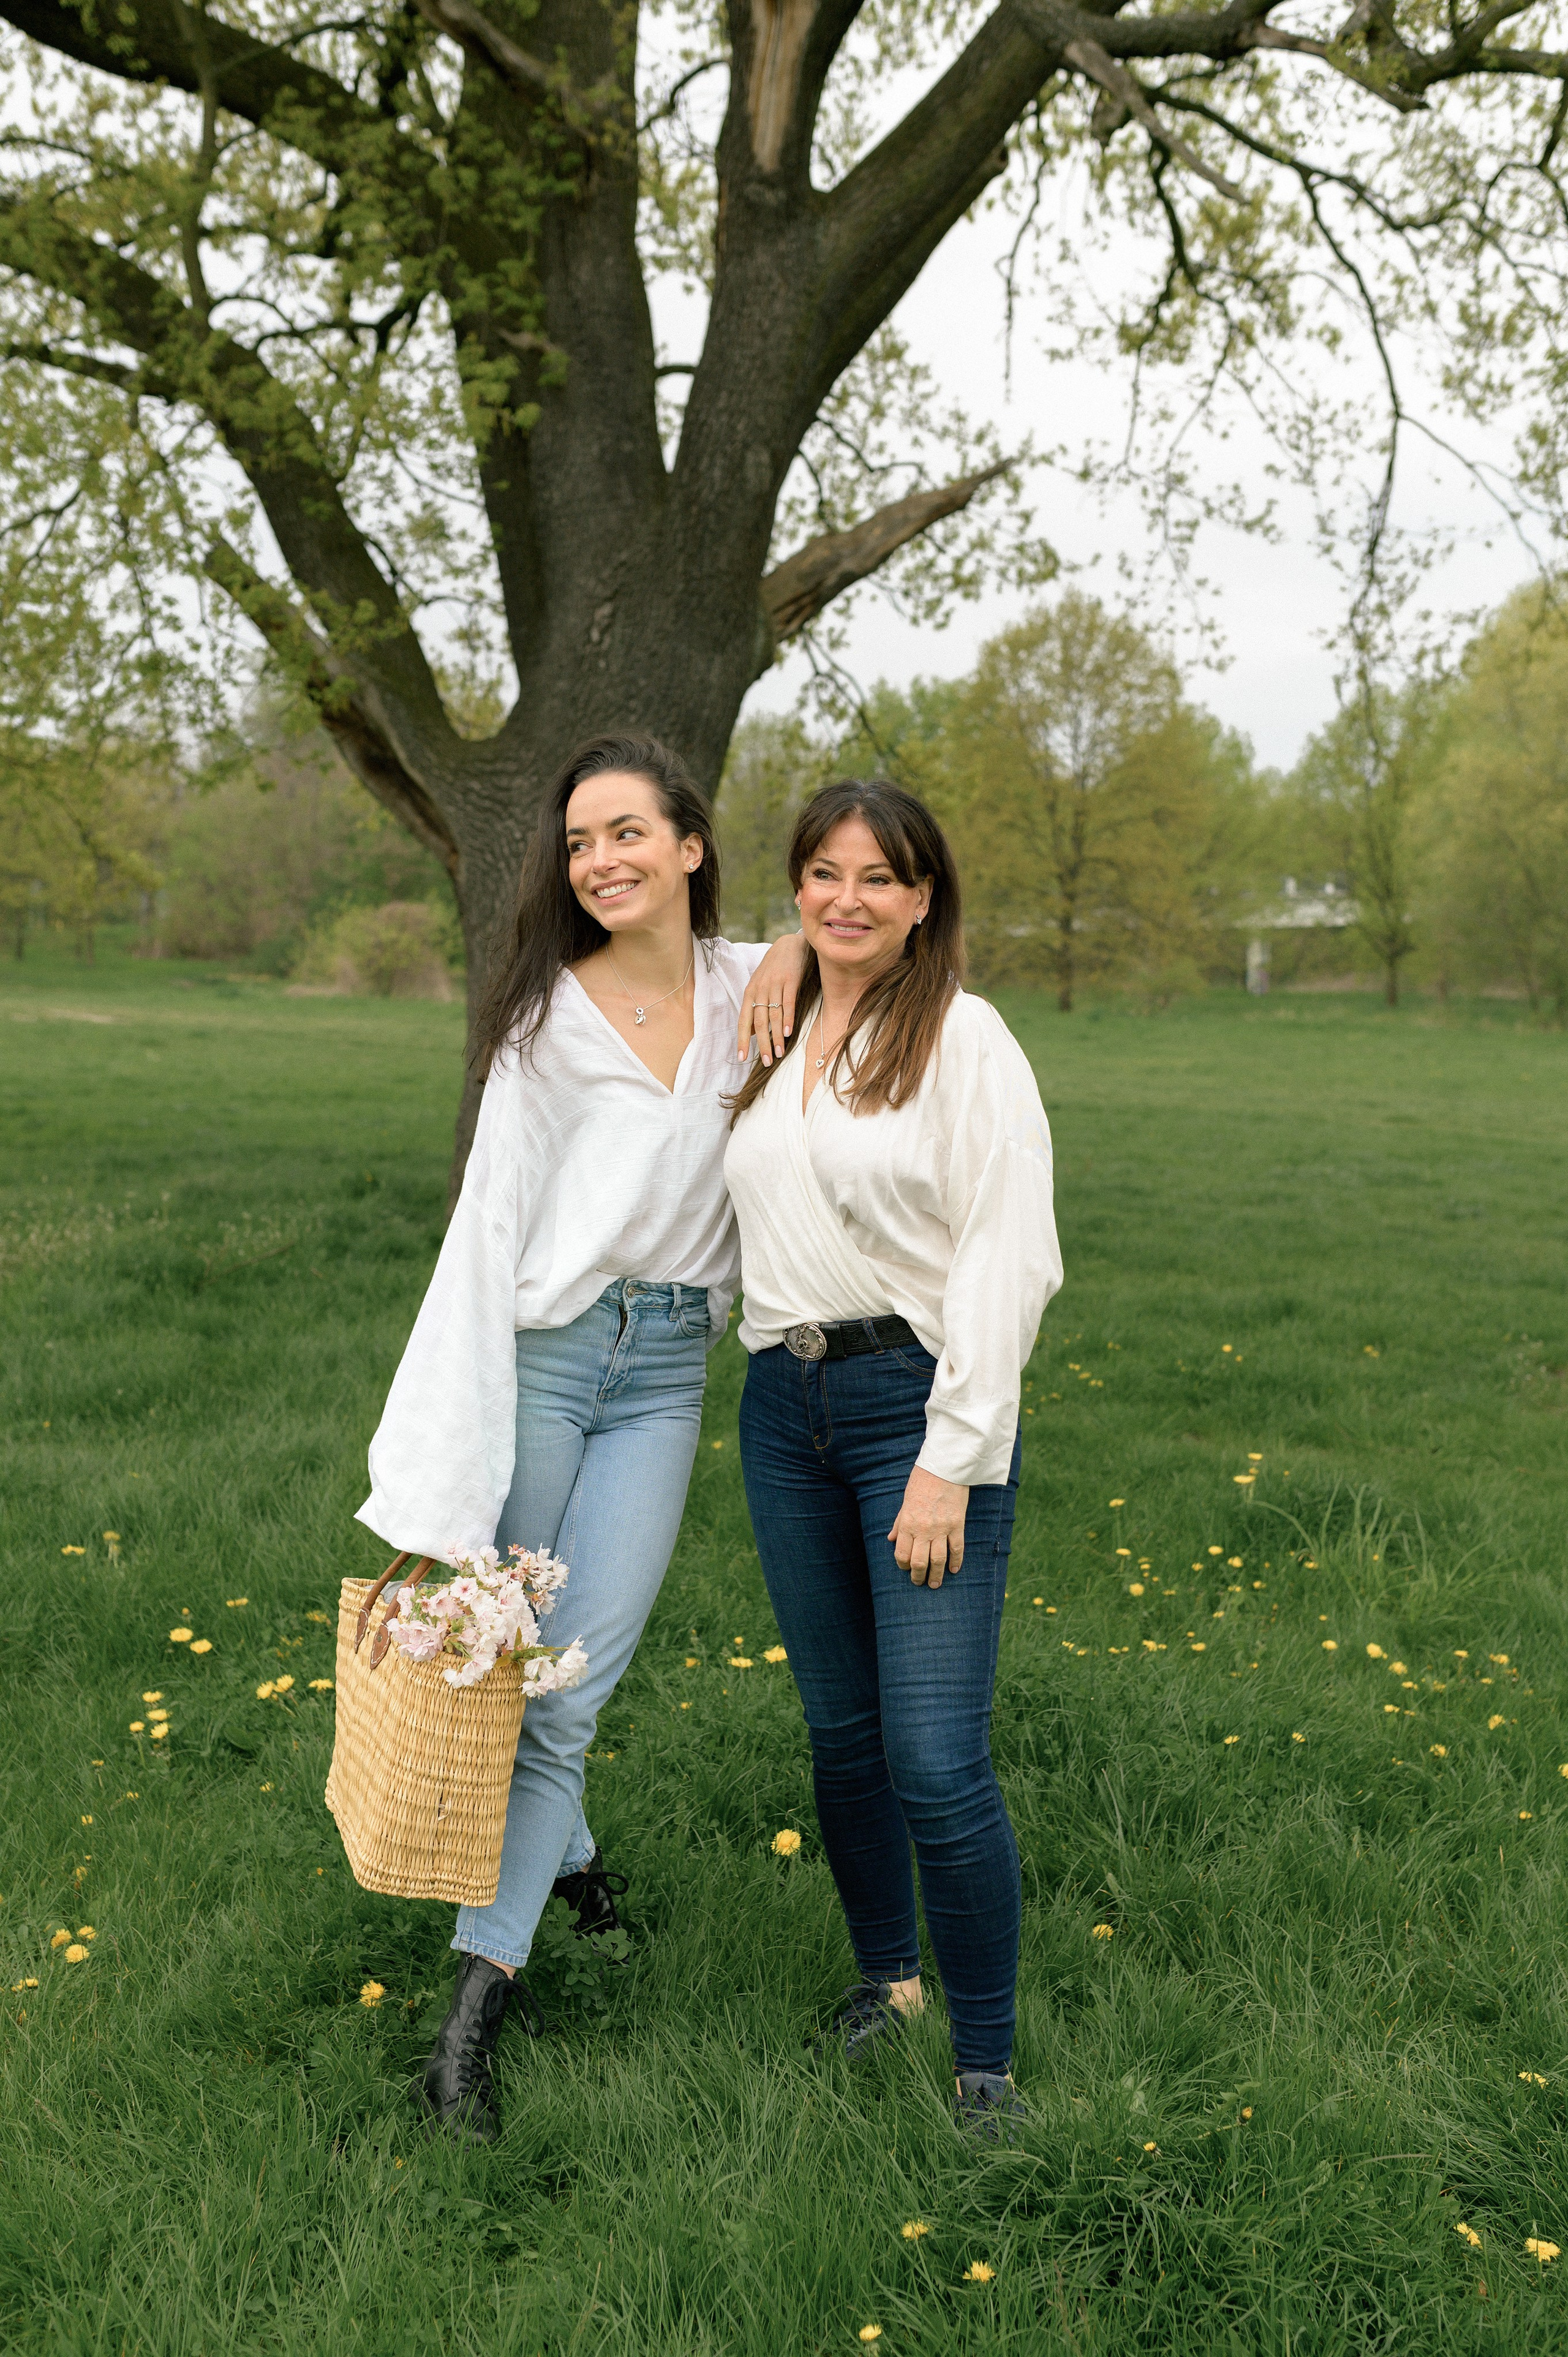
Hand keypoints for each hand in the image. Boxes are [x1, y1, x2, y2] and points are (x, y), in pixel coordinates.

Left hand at [736, 931, 805, 1064]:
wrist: (789, 945)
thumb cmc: (773, 969)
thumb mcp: (759, 987)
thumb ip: (754, 1008)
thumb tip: (749, 1032)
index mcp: (750, 993)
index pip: (743, 1020)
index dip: (742, 1040)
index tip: (743, 1058)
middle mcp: (760, 990)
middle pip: (759, 1022)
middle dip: (763, 1044)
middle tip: (767, 1061)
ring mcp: (775, 985)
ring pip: (774, 1016)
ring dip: (777, 1037)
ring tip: (780, 1053)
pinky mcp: (790, 981)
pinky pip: (788, 1003)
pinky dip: (788, 1019)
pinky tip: (788, 1033)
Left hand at [889, 1467, 968, 1587]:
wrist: (944, 1468)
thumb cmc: (922, 1481)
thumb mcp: (905, 1501)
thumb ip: (899, 1523)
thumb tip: (891, 1539)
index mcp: (908, 1524)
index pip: (902, 1553)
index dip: (903, 1565)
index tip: (906, 1568)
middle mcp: (923, 1529)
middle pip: (919, 1562)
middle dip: (918, 1576)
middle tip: (920, 1583)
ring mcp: (941, 1528)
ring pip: (938, 1560)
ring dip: (936, 1575)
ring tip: (935, 1584)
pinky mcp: (957, 1525)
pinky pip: (957, 1548)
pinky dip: (956, 1561)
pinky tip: (954, 1570)